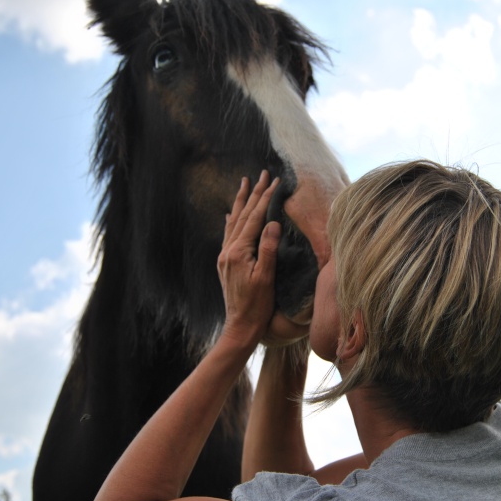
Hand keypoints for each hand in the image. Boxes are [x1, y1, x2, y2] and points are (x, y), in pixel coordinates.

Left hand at [218, 171, 280, 350]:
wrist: (240, 326)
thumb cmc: (257, 305)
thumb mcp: (267, 277)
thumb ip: (269, 249)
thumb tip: (272, 223)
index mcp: (238, 252)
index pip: (255, 218)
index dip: (266, 198)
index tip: (275, 181)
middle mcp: (228, 250)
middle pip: (243, 215)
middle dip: (253, 193)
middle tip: (261, 173)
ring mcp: (225, 256)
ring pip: (234, 222)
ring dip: (241, 202)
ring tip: (245, 184)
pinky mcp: (226, 263)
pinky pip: (228, 234)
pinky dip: (232, 220)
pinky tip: (231, 214)